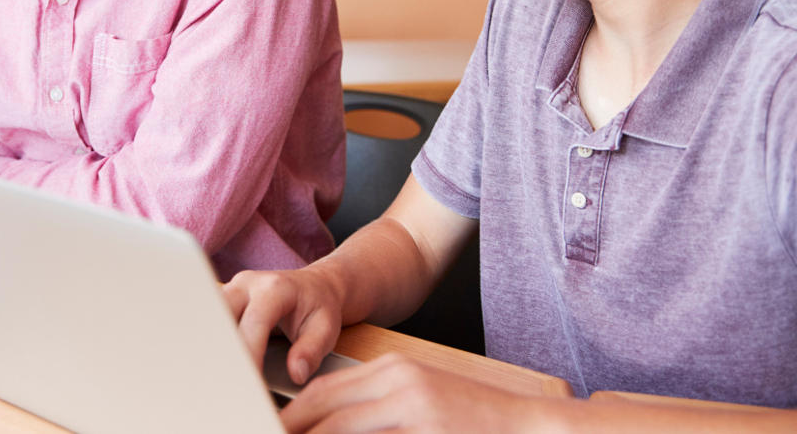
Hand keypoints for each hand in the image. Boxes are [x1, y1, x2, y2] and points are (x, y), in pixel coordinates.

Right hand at [223, 264, 346, 386]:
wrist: (315, 286)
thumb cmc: (319, 307)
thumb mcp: (327, 329)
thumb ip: (311, 351)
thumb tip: (295, 373)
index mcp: (275, 288)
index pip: (254, 323)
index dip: (250, 354)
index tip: (251, 383)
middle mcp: (248, 284)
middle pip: (222, 315)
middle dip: (223, 350)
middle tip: (229, 383)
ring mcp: (233, 288)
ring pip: (210, 317)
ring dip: (213, 345)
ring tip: (219, 375)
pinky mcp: (224, 298)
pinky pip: (211, 318)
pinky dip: (212, 340)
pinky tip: (215, 362)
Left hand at [281, 352, 526, 432]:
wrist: (531, 426)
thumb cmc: (476, 419)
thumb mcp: (422, 401)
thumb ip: (380, 409)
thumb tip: (334, 424)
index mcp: (394, 368)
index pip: (326, 388)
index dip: (294, 412)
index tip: (273, 425)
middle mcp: (398, 380)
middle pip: (324, 404)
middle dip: (291, 426)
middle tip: (265, 431)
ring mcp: (413, 405)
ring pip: (340, 427)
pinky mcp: (426, 426)